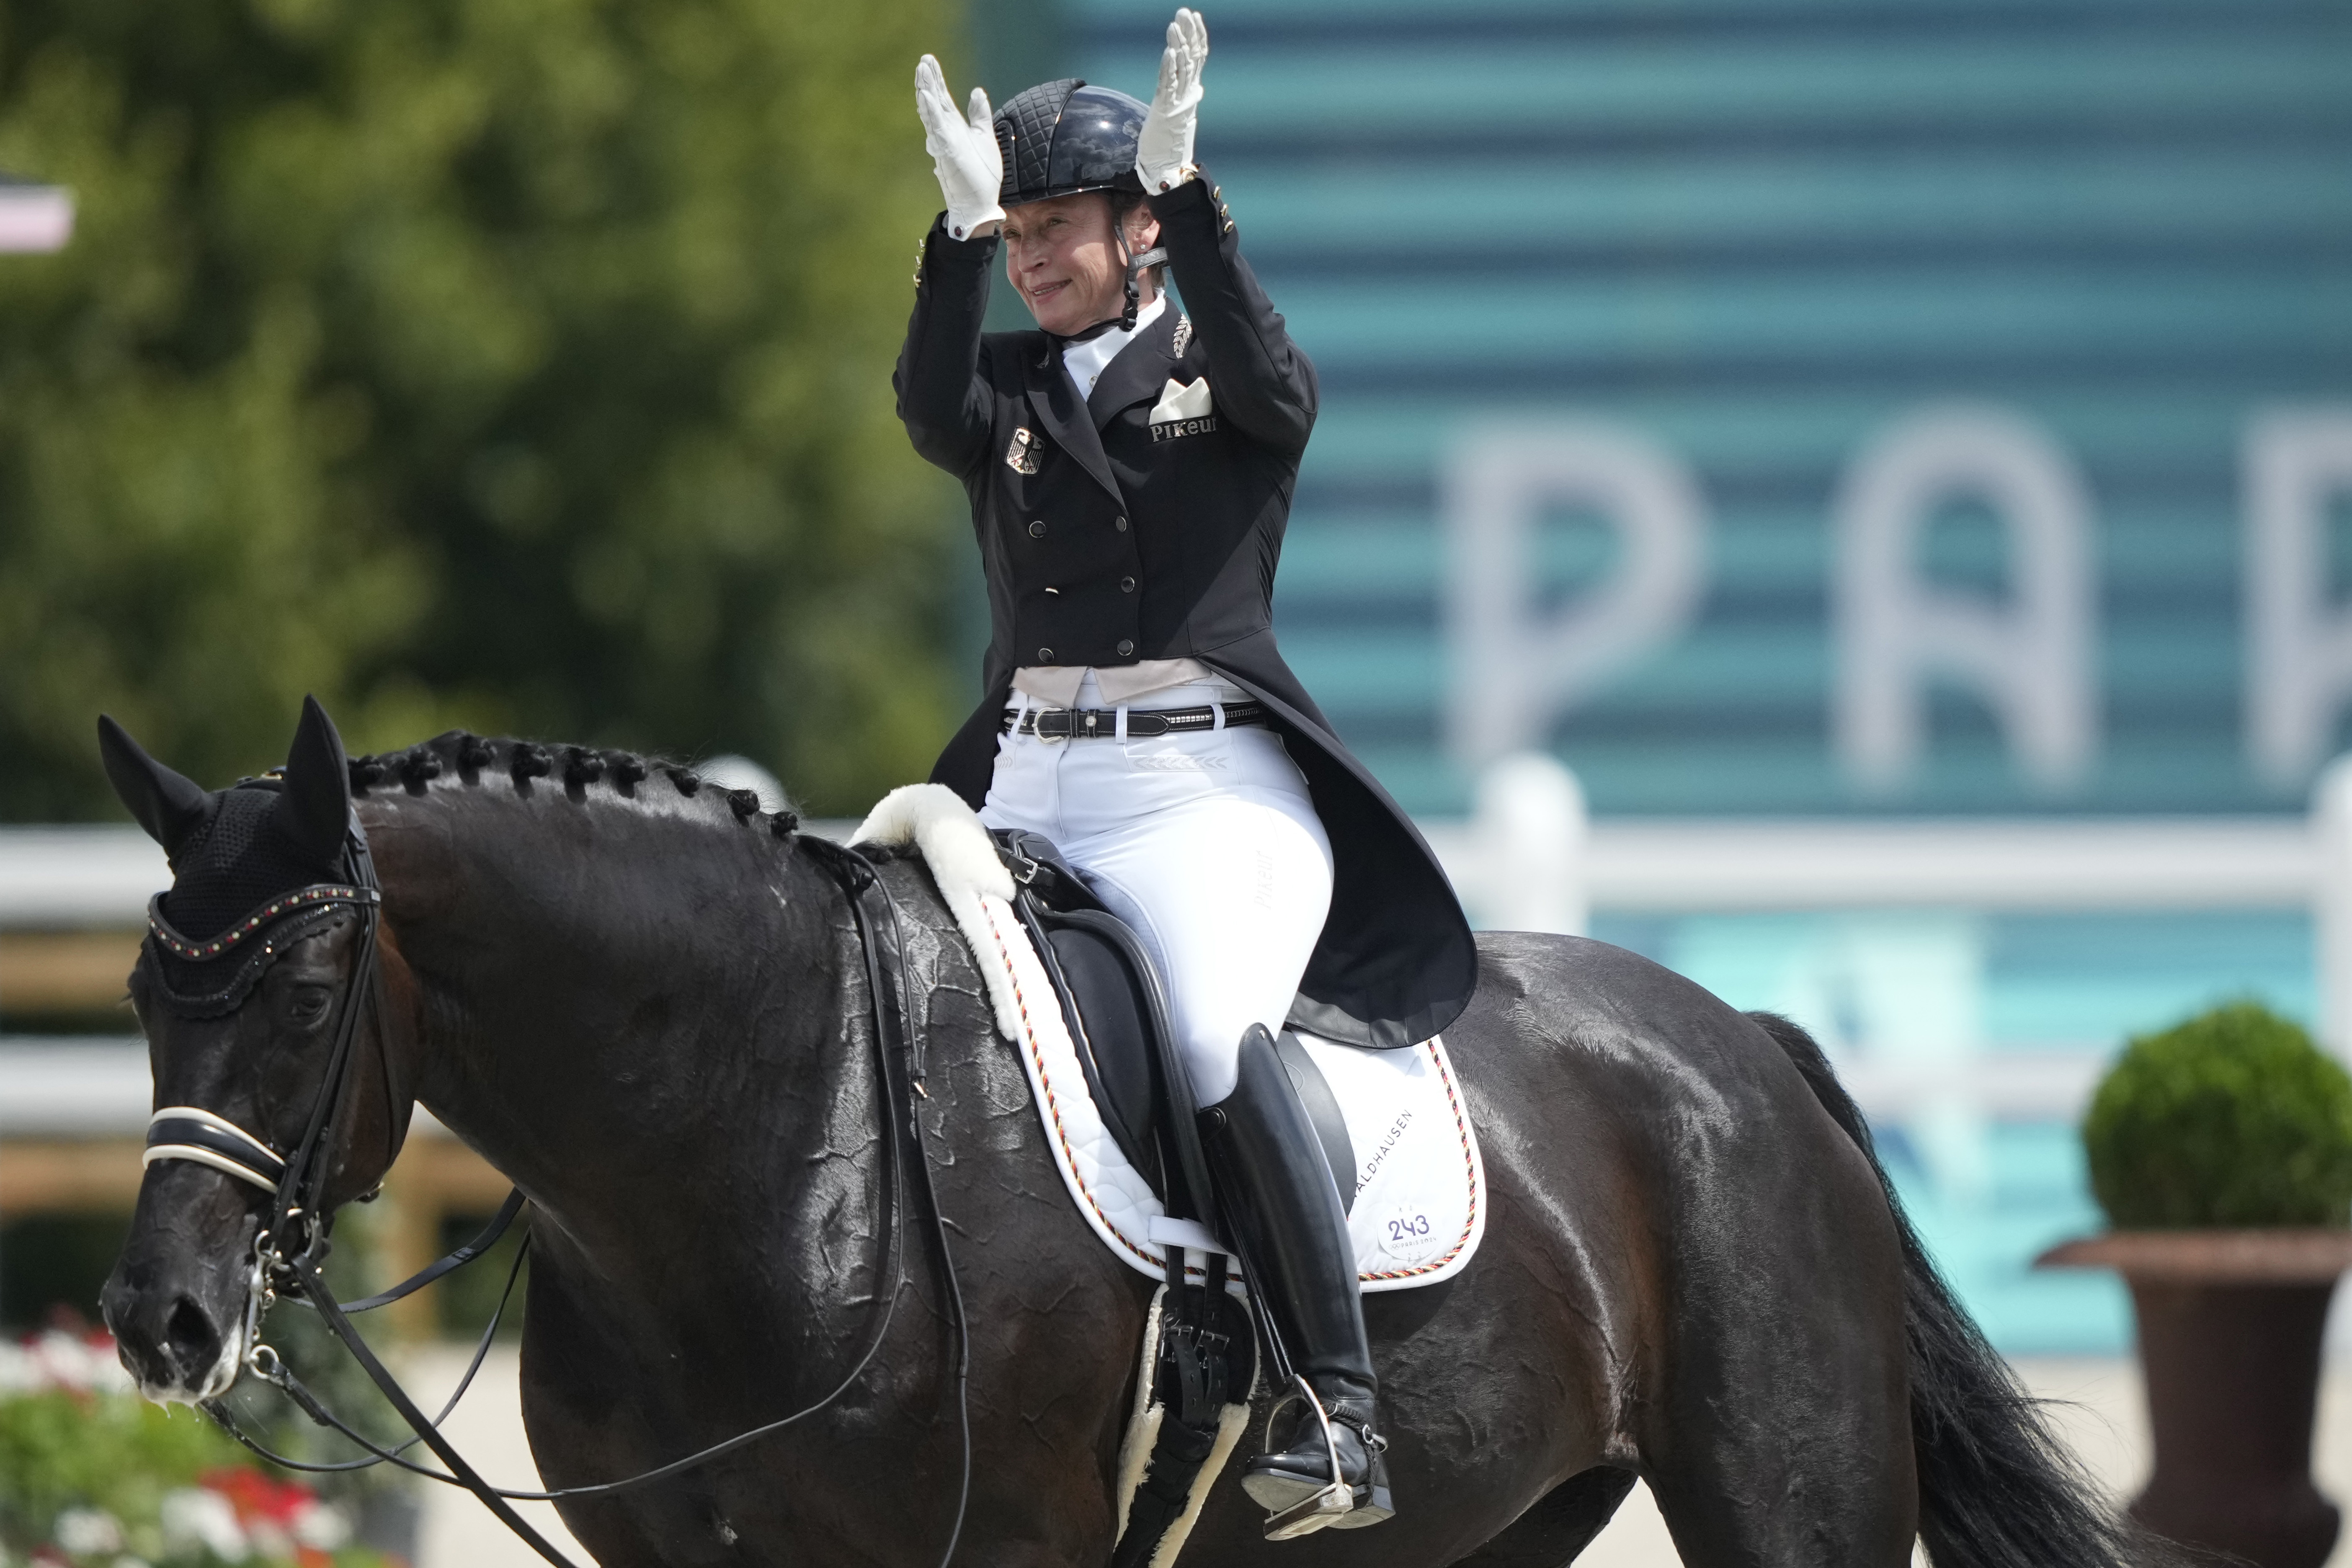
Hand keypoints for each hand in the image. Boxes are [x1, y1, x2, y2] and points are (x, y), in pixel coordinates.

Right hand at [915, 55, 1003, 240]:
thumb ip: (979, 115)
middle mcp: (946, 132)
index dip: (936, 80)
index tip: (928, 61)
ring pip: (932, 112)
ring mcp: (944, 142)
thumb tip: (977, 91)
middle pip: (934, 101)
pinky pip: (937, 129)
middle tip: (923, 60)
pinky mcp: (947, 152)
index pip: (943, 99)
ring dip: (926, 91)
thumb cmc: (980, 174)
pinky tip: (926, 97)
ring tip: (921, 71)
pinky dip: (931, 113)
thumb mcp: (984, 137)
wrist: (980, 202)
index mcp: (954, 127)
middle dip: (929, 80)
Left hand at [1135, 8, 1205, 192]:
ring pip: (1181, 68)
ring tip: (1174, 26)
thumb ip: (1184, 96)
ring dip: (1178, 45)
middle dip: (1189, 33)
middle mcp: (1188, 94)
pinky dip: (1169, 68)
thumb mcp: (1177, 111)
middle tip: (1184, 12)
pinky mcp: (1165, 110)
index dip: (1197, 36)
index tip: (1193, 16)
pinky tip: (1169, 52)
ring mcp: (1178, 102)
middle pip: (1192, 57)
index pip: (1198, 57)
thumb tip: (1196, 87)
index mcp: (1191, 92)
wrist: (1167, 167)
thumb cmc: (1168, 141)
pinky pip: (1168, 85)